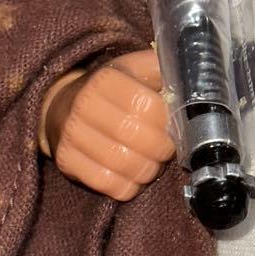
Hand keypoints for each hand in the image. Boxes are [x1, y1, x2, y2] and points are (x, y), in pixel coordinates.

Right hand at [42, 49, 175, 200]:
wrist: (61, 108)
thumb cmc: (110, 91)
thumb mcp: (132, 70)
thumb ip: (160, 69)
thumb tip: (192, 75)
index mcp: (105, 80)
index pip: (147, 105)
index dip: (168, 120)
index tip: (174, 124)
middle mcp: (84, 105)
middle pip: (137, 137)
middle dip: (162, 149)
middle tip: (167, 149)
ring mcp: (71, 135)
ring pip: (124, 164)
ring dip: (149, 170)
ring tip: (153, 163)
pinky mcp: (66, 162)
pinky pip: (109, 184)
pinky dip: (130, 186)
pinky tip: (134, 175)